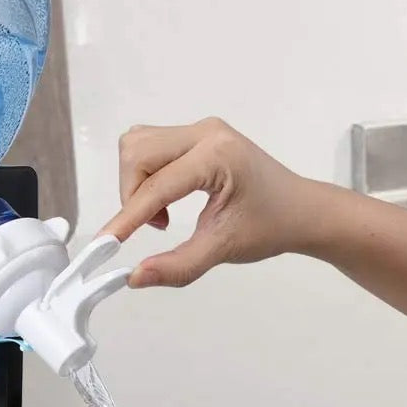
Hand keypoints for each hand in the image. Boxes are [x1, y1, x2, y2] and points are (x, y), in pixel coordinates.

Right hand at [102, 119, 335, 288]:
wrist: (302, 210)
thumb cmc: (271, 226)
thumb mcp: (223, 249)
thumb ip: (177, 266)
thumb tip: (134, 277)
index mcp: (218, 156)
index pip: (157, 186)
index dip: (127, 217)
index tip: (105, 243)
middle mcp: (206, 132)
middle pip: (137, 153)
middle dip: (131, 195)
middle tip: (156, 227)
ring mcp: (201, 129)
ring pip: (138, 146)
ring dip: (136, 183)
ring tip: (162, 214)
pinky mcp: (196, 134)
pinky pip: (150, 146)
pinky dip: (146, 175)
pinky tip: (167, 199)